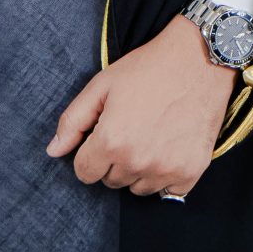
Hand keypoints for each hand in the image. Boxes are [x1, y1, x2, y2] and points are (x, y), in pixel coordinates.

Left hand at [46, 14, 235, 199]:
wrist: (199, 60)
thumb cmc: (148, 69)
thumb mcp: (102, 86)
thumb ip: (73, 121)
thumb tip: (53, 151)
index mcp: (110, 142)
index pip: (84, 172)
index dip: (91, 152)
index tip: (105, 134)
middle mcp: (137, 161)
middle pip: (111, 181)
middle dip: (114, 160)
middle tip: (132, 128)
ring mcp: (166, 170)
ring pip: (138, 188)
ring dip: (140, 169)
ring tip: (152, 135)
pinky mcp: (191, 172)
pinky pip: (168, 191)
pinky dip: (167, 175)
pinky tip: (171, 146)